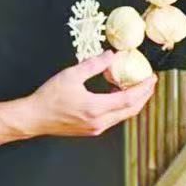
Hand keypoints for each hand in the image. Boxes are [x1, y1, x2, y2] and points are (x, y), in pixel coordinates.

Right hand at [21, 53, 157, 138]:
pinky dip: (120, 107)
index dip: (143, 88)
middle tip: (149, 82)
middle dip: (144, 96)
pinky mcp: (91, 130)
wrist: (34, 118)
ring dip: (133, 102)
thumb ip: (94, 64)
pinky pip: (113, 118)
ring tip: (136, 87)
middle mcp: (99, 122)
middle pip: (131, 110)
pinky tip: (116, 95)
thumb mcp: (71, 75)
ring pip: (122, 116)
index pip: (129, 99)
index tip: (151, 78)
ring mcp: (96, 128)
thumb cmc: (49, 98)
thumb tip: (111, 56)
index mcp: (96, 108)